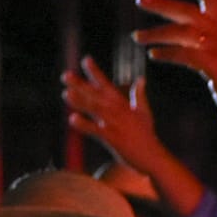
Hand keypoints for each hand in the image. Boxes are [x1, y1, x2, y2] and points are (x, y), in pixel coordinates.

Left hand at [62, 57, 161, 173]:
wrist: (151, 156)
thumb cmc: (146, 135)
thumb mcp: (145, 112)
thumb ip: (139, 95)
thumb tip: (141, 79)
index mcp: (122, 104)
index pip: (106, 84)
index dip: (95, 72)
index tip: (85, 60)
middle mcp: (117, 111)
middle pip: (95, 95)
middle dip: (80, 85)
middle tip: (65, 76)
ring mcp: (114, 124)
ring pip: (94, 109)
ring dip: (79, 101)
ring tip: (65, 93)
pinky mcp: (111, 138)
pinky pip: (95, 130)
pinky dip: (84, 125)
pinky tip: (72, 119)